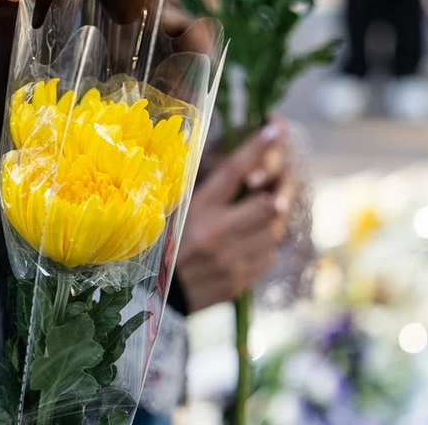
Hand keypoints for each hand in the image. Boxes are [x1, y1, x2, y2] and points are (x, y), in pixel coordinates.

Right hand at [174, 121, 296, 311]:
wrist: (152, 297)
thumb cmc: (163, 245)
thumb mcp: (173, 212)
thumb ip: (202, 193)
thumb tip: (234, 168)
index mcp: (197, 210)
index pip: (233, 172)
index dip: (255, 148)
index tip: (274, 129)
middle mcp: (216, 233)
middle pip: (268, 205)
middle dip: (274, 196)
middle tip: (273, 192)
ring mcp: (230, 260)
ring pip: (273, 233)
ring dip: (271, 224)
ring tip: (256, 223)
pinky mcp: (238, 282)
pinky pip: (268, 258)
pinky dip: (265, 248)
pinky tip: (249, 246)